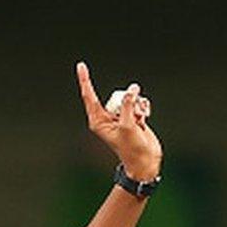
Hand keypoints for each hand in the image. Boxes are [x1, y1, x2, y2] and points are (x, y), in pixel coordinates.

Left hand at [76, 62, 161, 179]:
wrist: (145, 160)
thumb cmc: (132, 148)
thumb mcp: (128, 125)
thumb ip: (129, 104)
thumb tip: (133, 89)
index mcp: (98, 121)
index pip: (90, 96)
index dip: (85, 80)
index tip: (81, 66)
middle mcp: (107, 117)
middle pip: (116, 96)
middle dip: (128, 102)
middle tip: (133, 118)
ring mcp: (119, 116)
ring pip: (130, 98)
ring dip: (138, 107)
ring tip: (140, 121)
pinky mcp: (131, 115)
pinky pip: (138, 102)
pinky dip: (143, 108)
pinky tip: (145, 119)